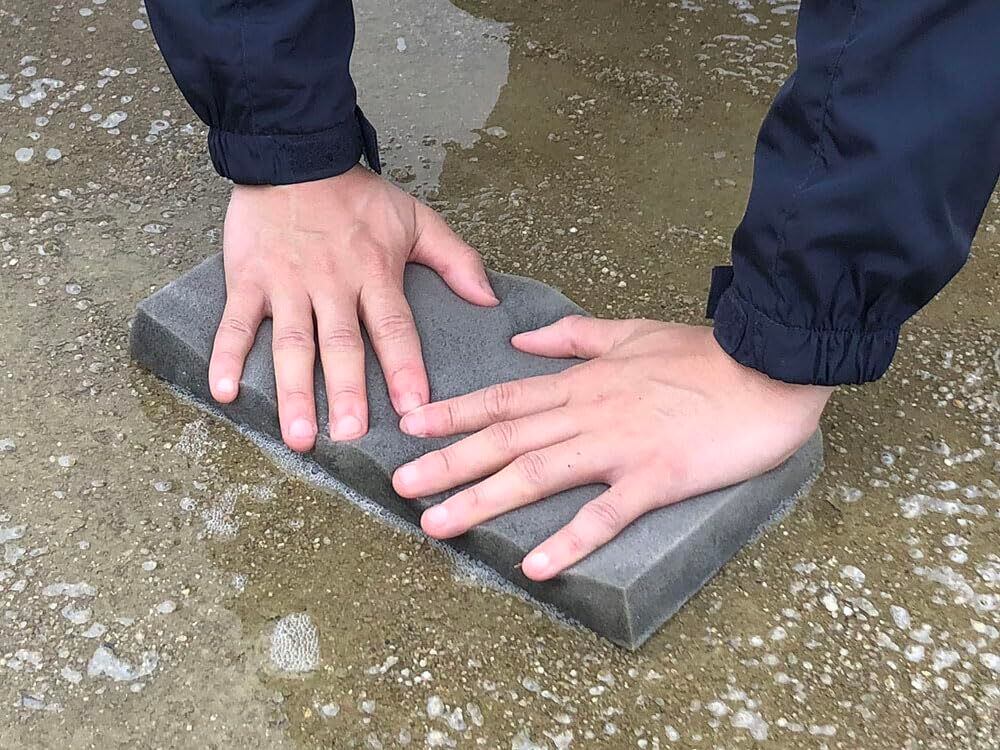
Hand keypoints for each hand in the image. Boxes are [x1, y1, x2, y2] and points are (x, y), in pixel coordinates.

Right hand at [208, 166, 497, 451]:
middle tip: (348, 436)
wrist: (294, 153)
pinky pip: (236, 322)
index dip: (404, 367)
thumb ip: (456, 260)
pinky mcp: (249, 278)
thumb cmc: (356, 193)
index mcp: (375, 273)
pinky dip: (227, 356)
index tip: (412, 407)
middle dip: (345, 392)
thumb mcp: (416, 218)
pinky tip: (225, 392)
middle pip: (341, 344)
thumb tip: (490, 301)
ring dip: (293, 390)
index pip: (394, 327)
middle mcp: (332, 284)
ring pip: (292, 343)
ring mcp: (287, 284)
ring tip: (298, 434)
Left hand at [391, 318, 831, 579]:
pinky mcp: (656, 477)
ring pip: (538, 474)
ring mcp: (619, 446)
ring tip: (439, 526)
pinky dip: (569, 540)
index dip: (454, 413)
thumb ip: (572, 337)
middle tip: (400, 486)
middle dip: (449, 463)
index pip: (504, 399)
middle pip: (505, 439)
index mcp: (581, 383)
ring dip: (484, 501)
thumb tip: (521, 339)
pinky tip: (535, 567)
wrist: (769, 364)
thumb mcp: (630, 331)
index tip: (411, 426)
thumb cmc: (704, 353)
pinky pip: (605, 514)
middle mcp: (588, 413)